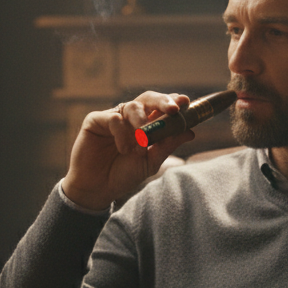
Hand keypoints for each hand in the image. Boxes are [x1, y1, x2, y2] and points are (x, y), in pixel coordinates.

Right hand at [62, 91, 193, 209]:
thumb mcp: (151, 162)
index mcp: (145, 124)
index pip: (161, 107)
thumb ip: (168, 145)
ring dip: (142, 125)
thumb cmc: (124, 174)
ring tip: (142, 146)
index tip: (186, 102)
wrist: (99, 189)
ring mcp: (113, 116)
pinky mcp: (96, 120)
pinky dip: (122, 134)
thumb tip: (191, 132)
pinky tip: (123, 149)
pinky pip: (114, 118)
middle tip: (173, 109)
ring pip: (133, 107)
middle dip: (163, 101)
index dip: (173, 102)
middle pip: (148, 99)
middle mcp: (130, 117)